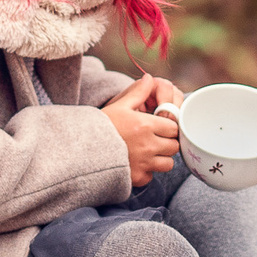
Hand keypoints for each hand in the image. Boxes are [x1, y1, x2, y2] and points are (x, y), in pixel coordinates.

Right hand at [101, 72, 180, 187]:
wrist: (83, 149)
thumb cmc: (102, 125)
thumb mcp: (120, 106)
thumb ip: (138, 93)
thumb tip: (149, 78)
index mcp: (146, 126)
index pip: (173, 128)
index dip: (169, 126)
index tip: (161, 126)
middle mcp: (148, 146)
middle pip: (174, 146)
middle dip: (168, 142)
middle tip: (156, 139)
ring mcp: (144, 164)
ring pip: (167, 164)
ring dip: (161, 158)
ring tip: (148, 153)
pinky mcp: (137, 177)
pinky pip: (152, 176)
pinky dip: (147, 171)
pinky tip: (136, 164)